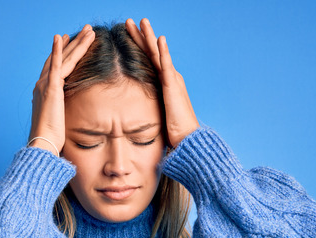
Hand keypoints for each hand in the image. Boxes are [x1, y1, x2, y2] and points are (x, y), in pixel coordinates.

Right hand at [29, 25, 95, 155]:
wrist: (43, 144)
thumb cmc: (52, 140)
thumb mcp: (60, 122)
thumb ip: (64, 113)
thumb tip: (70, 118)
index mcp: (45, 93)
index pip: (56, 68)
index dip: (63, 53)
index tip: (70, 41)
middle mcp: (42, 85)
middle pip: (60, 58)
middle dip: (73, 43)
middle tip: (85, 30)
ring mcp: (45, 85)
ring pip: (64, 58)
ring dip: (76, 43)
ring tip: (88, 30)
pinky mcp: (50, 88)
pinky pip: (56, 65)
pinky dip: (58, 50)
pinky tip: (61, 37)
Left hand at [125, 18, 198, 148]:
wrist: (187, 139)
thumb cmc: (172, 131)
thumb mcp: (155, 114)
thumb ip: (146, 107)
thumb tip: (129, 111)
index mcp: (164, 83)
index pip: (148, 60)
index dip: (138, 46)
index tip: (127, 34)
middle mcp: (169, 77)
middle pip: (152, 52)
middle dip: (141, 35)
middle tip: (129, 21)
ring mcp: (172, 80)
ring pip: (158, 54)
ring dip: (150, 37)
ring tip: (142, 22)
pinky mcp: (173, 87)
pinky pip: (167, 66)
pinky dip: (163, 52)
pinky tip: (159, 40)